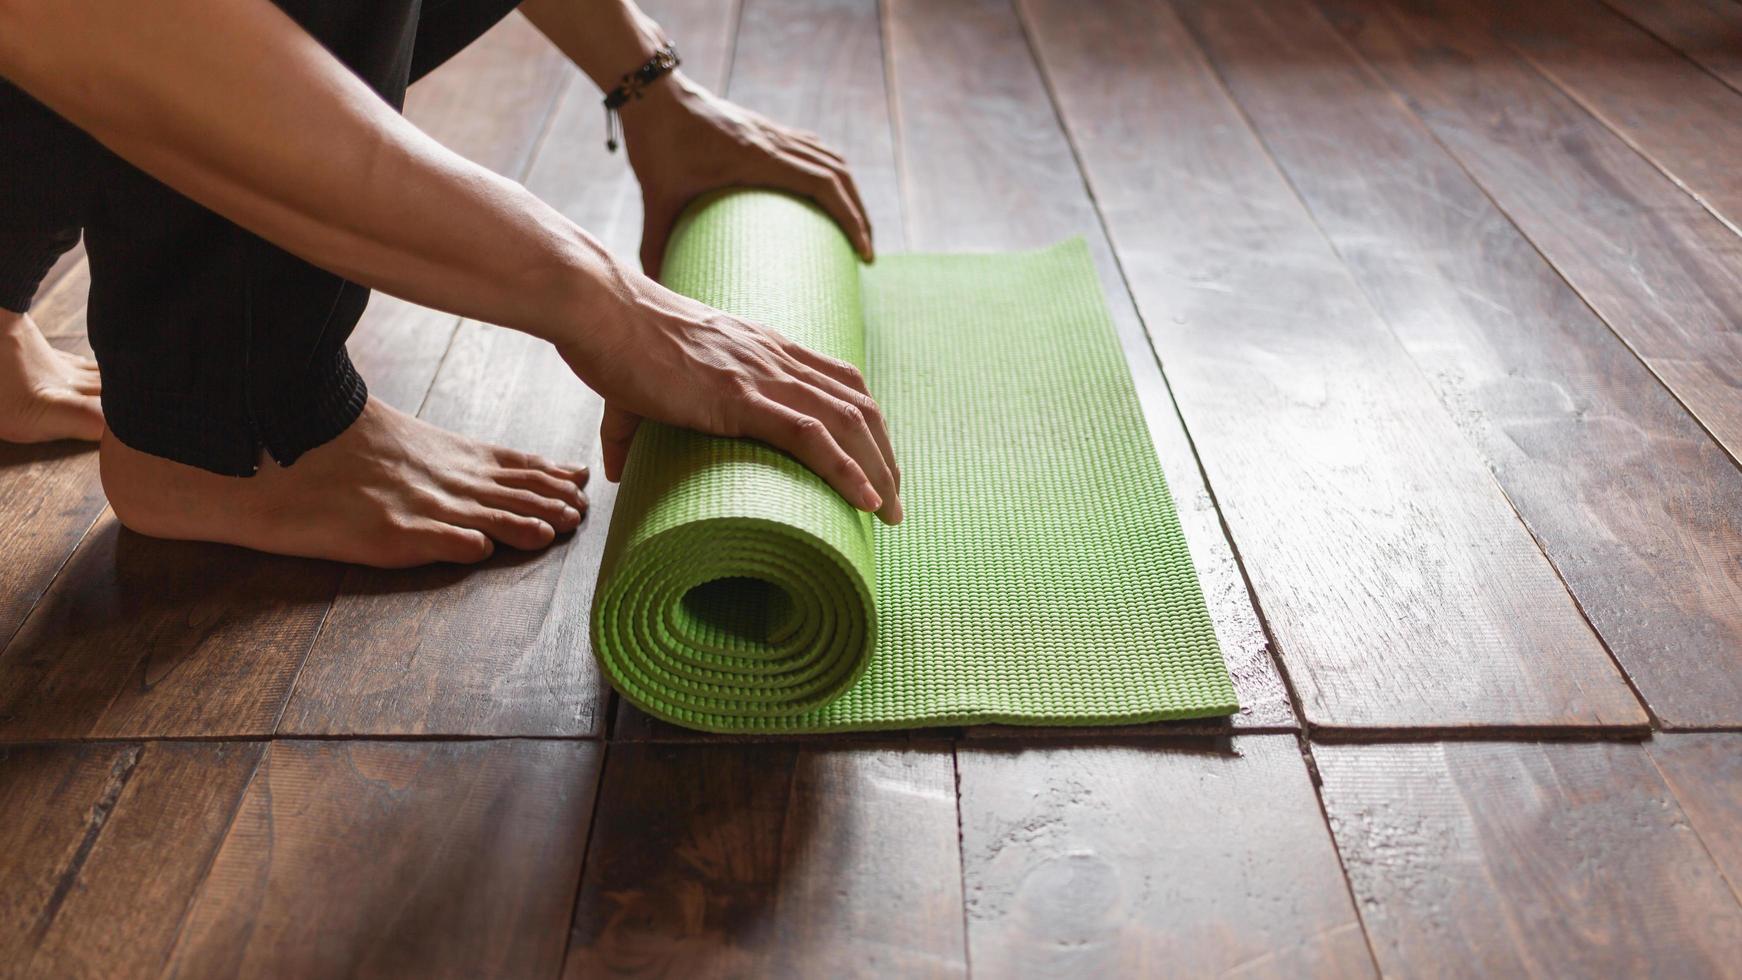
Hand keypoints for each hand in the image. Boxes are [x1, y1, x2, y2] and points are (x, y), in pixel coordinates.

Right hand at [556, 261, 901, 523]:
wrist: (599, 310)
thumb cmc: (612, 342)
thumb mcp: (638, 385)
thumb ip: (629, 431)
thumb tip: (613, 473)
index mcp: (761, 346)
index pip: (838, 379)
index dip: (866, 421)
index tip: (874, 462)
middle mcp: (774, 356)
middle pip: (857, 403)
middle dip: (883, 454)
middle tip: (892, 499)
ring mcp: (761, 375)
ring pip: (848, 421)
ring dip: (878, 470)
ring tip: (889, 511)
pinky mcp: (739, 398)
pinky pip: (811, 435)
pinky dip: (846, 469)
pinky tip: (866, 501)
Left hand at [621, 73, 872, 277]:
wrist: (652, 93)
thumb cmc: (654, 144)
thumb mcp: (655, 198)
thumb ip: (654, 243)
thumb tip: (655, 288)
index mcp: (757, 158)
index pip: (824, 185)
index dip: (852, 218)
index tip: (864, 252)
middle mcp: (773, 142)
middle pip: (839, 175)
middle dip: (860, 213)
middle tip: (866, 250)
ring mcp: (771, 132)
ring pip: (831, 159)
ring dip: (850, 192)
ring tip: (856, 225)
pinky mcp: (764, 128)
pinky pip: (812, 147)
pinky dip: (830, 171)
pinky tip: (827, 193)